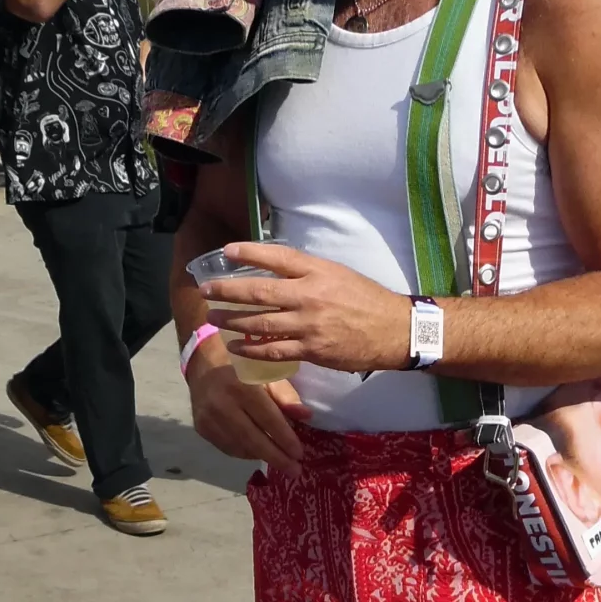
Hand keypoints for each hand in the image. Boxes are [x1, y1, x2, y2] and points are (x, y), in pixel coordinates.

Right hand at [186, 339, 308, 468]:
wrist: (203, 363)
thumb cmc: (242, 367)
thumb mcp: (266, 372)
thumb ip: (285, 395)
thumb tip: (306, 416)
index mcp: (241, 386)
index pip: (267, 419)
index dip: (285, 439)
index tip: (300, 454)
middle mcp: (222, 404)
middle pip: (253, 439)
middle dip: (276, 457)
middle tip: (295, 471)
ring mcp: (208, 418)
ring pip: (240, 447)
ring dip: (263, 456)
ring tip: (282, 462)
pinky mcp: (201, 428)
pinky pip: (228, 447)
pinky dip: (246, 452)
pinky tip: (259, 452)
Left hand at [213, 243, 411, 374]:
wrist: (394, 331)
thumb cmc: (366, 299)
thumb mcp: (339, 274)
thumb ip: (308, 272)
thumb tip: (275, 270)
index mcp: (319, 272)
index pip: (278, 257)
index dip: (250, 252)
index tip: (227, 250)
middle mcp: (310, 295)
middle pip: (260, 292)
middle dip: (228, 290)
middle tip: (206, 289)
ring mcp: (309, 325)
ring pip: (261, 323)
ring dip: (233, 321)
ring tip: (214, 317)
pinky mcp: (312, 350)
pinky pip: (273, 351)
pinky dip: (251, 349)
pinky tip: (235, 346)